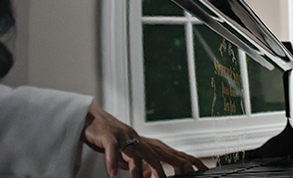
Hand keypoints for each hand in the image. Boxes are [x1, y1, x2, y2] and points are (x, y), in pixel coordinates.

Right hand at [82, 103, 208, 176]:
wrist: (91, 120)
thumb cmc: (112, 137)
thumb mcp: (130, 154)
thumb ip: (142, 163)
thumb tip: (151, 174)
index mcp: (147, 144)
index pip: (172, 153)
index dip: (187, 161)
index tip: (201, 169)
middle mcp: (139, 139)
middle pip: (159, 153)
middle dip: (170, 166)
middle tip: (179, 177)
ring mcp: (125, 137)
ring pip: (136, 153)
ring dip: (137, 169)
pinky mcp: (109, 136)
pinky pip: (113, 150)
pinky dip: (113, 162)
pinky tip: (113, 173)